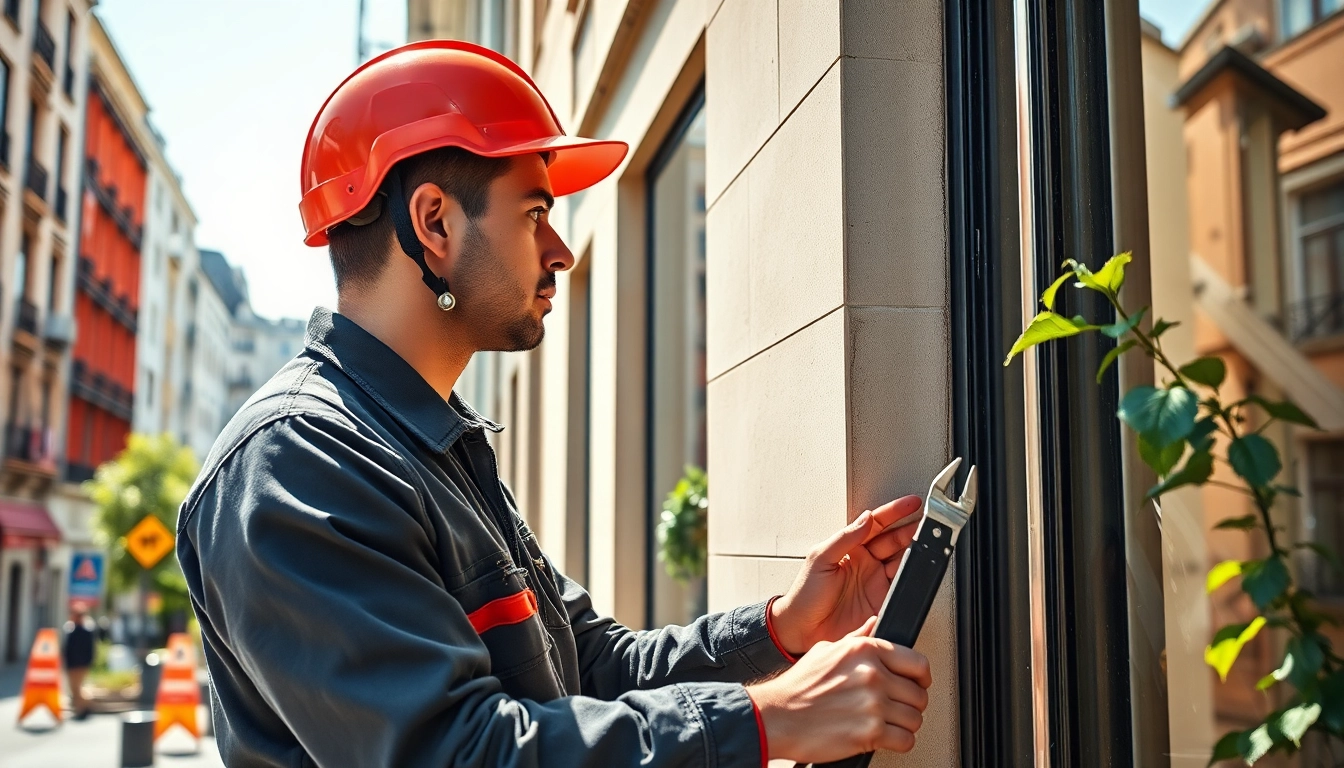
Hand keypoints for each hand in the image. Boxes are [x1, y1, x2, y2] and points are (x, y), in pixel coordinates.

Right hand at [747, 617, 930, 761]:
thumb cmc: (798, 686)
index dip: (921, 678)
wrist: (778, 716)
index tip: (917, 685)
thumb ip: (856, 638)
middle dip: (911, 705)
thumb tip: (874, 624)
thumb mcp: (827, 650)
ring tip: (889, 724)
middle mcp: (872, 674)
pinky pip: (905, 740)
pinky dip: (899, 743)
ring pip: (915, 719)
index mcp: (865, 650)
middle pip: (919, 694)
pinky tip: (884, 737)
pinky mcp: (870, 732)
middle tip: (898, 708)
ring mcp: (873, 704)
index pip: (918, 663)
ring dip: (905, 725)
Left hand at [770, 496, 921, 655]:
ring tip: (927, 541)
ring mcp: (875, 581)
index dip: (894, 512)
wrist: (803, 631)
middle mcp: (865, 562)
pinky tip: (917, 568)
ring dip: (915, 550)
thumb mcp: (819, 560)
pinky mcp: (882, 600)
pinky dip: (912, 576)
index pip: (875, 524)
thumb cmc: (804, 596)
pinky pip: (902, 586)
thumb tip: (865, 519)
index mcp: (849, 547)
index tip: (911, 503)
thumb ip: (844, 538)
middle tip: (927, 521)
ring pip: (902, 560)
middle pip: (894, 540)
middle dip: (911, 529)